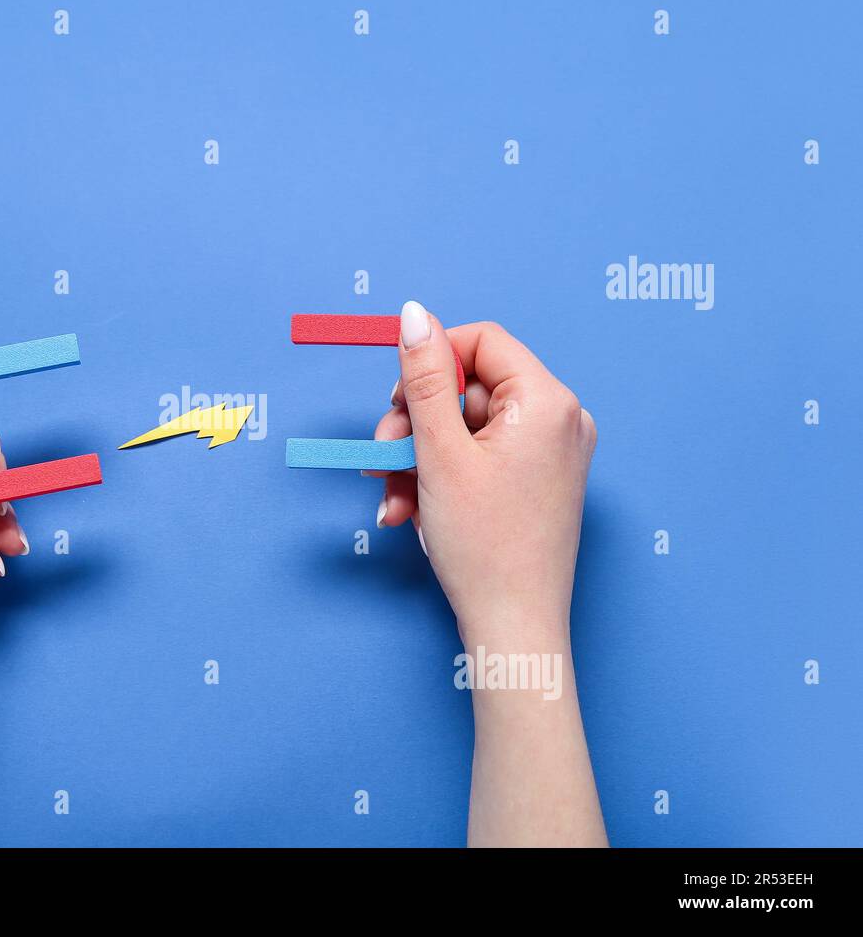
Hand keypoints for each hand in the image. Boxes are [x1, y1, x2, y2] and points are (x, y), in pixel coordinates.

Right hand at [372, 304, 605, 846]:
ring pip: (465, 429)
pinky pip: (479, 459)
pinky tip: (411, 511)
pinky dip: (441, 477)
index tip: (396, 401)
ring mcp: (552, 453)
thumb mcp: (439, 452)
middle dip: (415, 424)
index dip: (430, 362)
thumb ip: (423, 378)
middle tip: (382, 457)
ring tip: (393, 499)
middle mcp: (560, 420)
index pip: (482, 342)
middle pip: (469, 388)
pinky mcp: (538, 482)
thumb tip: (413, 314)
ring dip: (418, 459)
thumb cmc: (484, 546)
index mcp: (548, 402)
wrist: (513, 628)